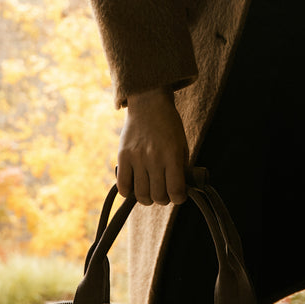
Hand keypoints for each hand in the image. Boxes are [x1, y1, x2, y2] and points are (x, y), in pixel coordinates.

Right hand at [117, 89, 189, 204]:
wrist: (149, 103)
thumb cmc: (169, 126)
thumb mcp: (181, 145)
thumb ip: (181, 168)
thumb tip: (178, 191)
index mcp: (172, 155)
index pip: (176, 190)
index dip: (179, 198)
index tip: (178, 196)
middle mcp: (154, 158)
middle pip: (158, 196)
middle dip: (163, 199)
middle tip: (164, 193)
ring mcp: (137, 158)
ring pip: (141, 194)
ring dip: (147, 198)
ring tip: (150, 192)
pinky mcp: (123, 156)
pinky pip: (123, 186)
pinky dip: (128, 192)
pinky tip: (134, 187)